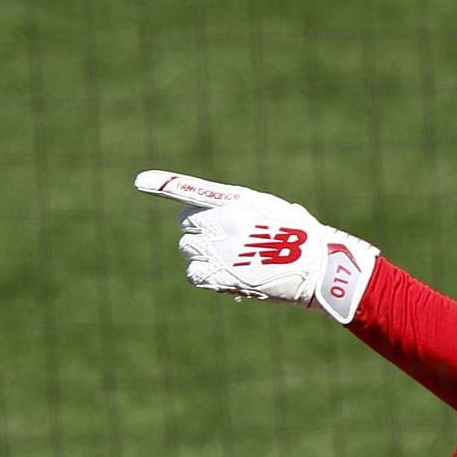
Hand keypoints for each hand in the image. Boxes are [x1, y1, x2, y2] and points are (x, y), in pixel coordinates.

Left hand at [134, 171, 379, 322]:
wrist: (316, 266)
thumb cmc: (301, 237)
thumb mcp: (272, 209)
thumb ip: (239, 211)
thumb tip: (217, 225)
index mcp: (237, 200)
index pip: (192, 189)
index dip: (163, 184)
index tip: (139, 181)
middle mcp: (223, 222)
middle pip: (186, 225)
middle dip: (199, 233)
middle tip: (227, 242)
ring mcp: (219, 249)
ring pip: (188, 249)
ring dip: (202, 254)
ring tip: (232, 259)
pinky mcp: (219, 275)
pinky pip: (194, 274)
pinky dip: (204, 275)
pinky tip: (225, 275)